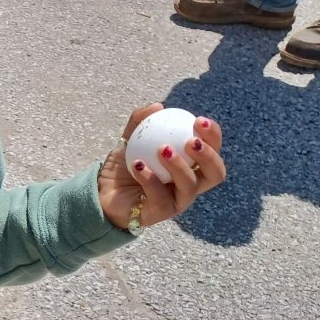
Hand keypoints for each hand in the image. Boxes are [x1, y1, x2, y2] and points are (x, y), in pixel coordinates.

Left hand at [97, 106, 225, 231]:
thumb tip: (157, 106)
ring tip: (162, 150)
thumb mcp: (131, 140)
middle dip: (208, 155)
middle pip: (216, 173)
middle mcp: (190, 184)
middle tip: (191, 140)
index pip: (214, 151)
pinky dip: (150, 179)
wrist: (103, 192)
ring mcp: (177, 201)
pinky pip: (161, 198)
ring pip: (190, 186)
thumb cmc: (127, 167)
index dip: (213, 136)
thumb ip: (141, 122)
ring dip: (179, 165)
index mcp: (191, 166)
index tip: (198, 120)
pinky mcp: (160, 213)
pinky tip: (139, 165)